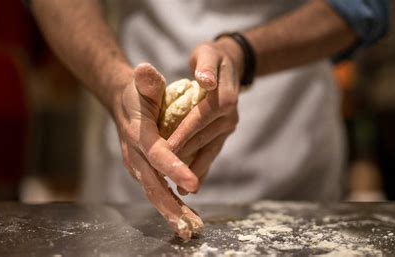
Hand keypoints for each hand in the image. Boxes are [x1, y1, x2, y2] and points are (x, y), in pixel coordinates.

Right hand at [113, 63, 202, 238]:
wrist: (122, 103)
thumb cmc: (136, 93)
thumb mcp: (142, 83)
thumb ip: (146, 81)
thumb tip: (145, 70)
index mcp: (138, 135)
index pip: (158, 154)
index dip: (174, 168)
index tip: (193, 182)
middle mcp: (135, 156)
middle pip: (154, 184)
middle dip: (172, 206)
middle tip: (190, 225)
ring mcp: (138, 167)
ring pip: (155, 193)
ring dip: (172, 212)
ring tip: (190, 229)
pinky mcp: (143, 171)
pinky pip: (158, 191)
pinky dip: (171, 206)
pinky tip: (186, 219)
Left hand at [167, 38, 243, 193]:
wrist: (228, 64)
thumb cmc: (211, 57)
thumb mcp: (207, 54)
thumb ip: (205, 66)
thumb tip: (205, 81)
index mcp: (225, 97)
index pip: (201, 117)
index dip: (184, 132)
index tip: (167, 147)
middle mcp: (230, 115)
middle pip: (204, 138)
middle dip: (184, 156)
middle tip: (163, 175)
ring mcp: (228, 127)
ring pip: (209, 151)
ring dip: (194, 170)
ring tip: (179, 190)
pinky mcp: (224, 134)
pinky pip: (212, 153)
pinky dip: (201, 168)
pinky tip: (192, 185)